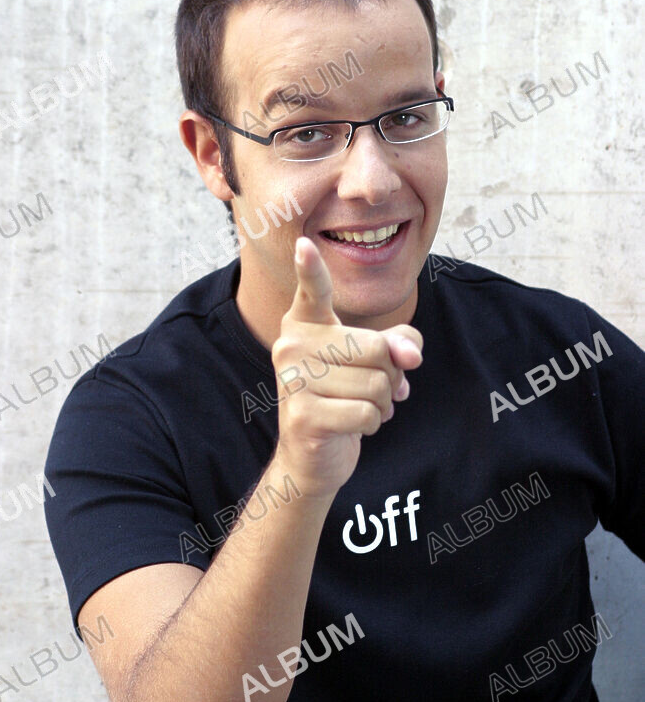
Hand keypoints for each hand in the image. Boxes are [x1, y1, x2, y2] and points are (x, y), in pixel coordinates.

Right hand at [271, 235, 423, 498]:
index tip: (305, 245)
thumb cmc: (344, 398)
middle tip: (372, 389)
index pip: (312, 290)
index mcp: (304, 324)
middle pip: (376, 349)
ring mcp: (293, 381)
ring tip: (360, 408)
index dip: (310, 268)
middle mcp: (291, 346)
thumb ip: (400, 344)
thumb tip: (409, 356)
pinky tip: (352, 426)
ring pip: (376, 384)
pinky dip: (373, 424)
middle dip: (389, 376)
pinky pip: (367, 412)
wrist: (311, 456)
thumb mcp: (374, 362)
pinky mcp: (303, 415)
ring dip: (382, 403)